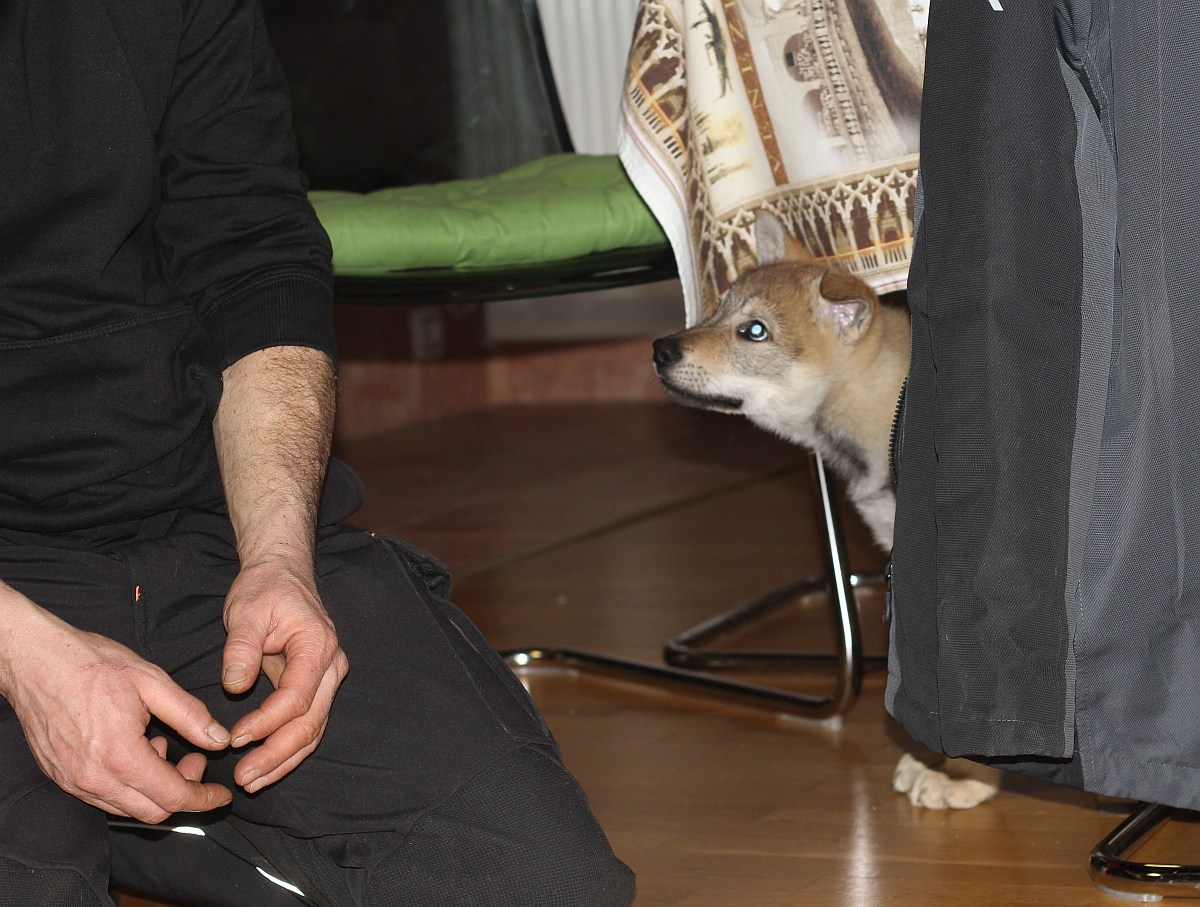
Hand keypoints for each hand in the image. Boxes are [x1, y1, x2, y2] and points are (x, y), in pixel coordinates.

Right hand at [0, 596, 232, 822]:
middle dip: (183, 792)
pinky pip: (103, 797)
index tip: (221, 795)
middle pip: (151, 812)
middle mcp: (94, 778)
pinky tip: (136, 750)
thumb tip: (218, 739)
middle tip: (195, 759)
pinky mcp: (61, 777)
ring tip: (163, 746)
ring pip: (127, 808)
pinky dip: (129, 784)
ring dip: (155, 789)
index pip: (173, 797)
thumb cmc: (91, 664)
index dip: (203, 799)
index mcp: (120, 756)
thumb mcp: (152, 681)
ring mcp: (73, 781)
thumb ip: (190, 715)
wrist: (36, 660)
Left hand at [221, 555, 347, 792]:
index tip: (235, 738)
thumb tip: (234, 686)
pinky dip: (286, 749)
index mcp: (317, 645)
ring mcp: (326, 678)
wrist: (282, 575)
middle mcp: (330, 666)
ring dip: (283, 759)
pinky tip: (264, 768)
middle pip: (312, 721)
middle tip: (243, 777)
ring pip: (313, 730)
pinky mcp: (315, 687)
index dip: (268, 722)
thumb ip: (241, 649)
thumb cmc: (265, 589)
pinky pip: (306, 724)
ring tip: (251, 781)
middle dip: (277, 754)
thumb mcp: (247, 612)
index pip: (298, 696)